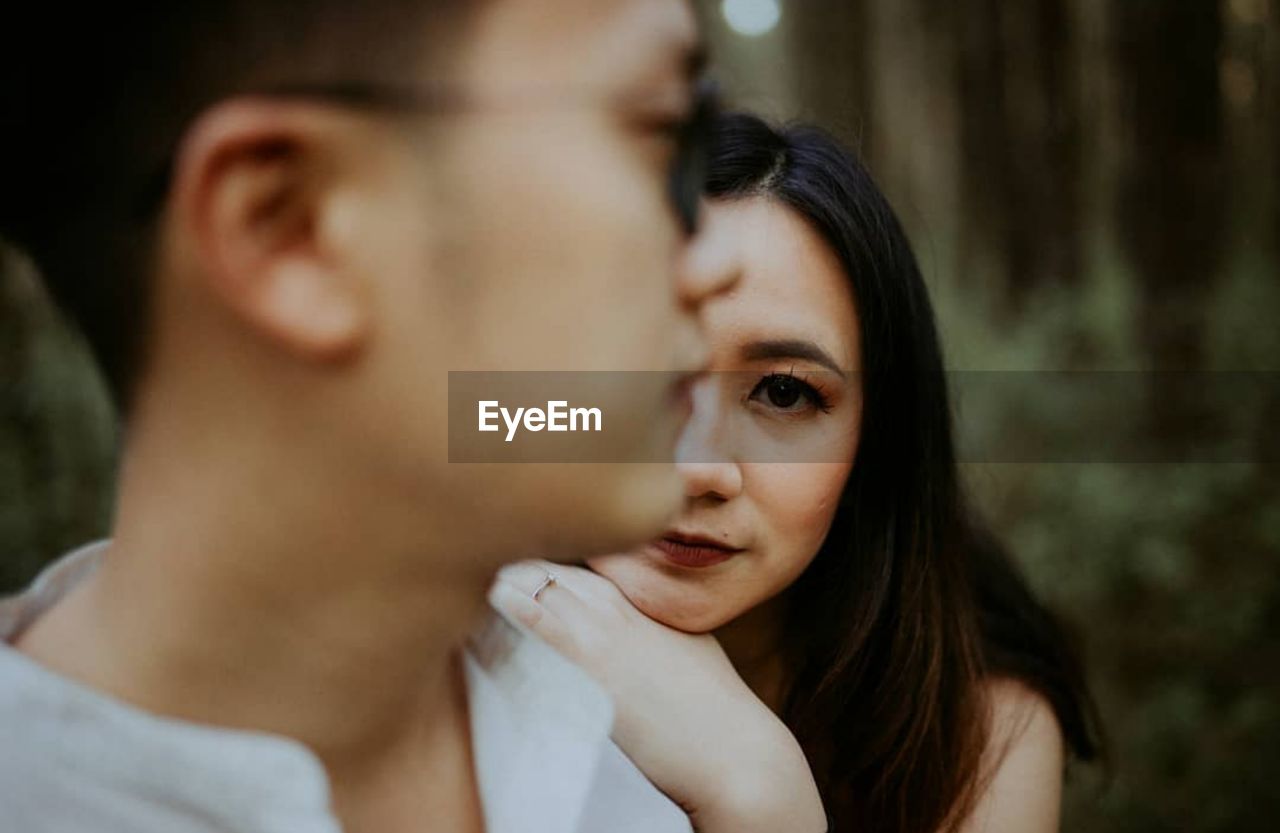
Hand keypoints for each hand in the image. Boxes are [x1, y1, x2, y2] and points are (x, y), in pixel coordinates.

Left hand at [490, 561, 825, 832]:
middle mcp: (622, 603)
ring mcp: (605, 632)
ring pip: (539, 582)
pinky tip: (485, 599)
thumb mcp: (688, 643)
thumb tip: (629, 624)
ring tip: (468, 571)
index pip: (584, 553)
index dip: (545, 551)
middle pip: (552, 562)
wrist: (733, 751)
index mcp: (645, 595)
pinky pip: (536, 625)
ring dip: (505, 577)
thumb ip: (652, 623)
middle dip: (517, 558)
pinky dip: (508, 609)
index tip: (516, 547)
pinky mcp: (591, 668)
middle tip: (479, 554)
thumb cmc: (715, 705)